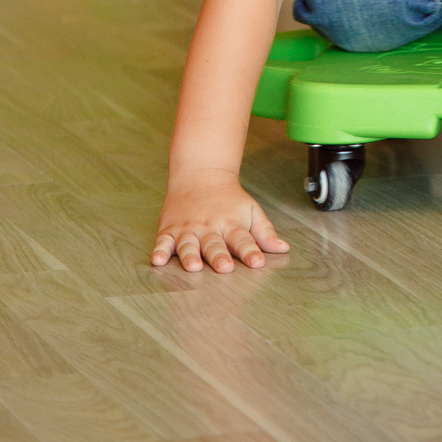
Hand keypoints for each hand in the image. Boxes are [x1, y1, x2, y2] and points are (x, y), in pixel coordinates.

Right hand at [152, 169, 290, 273]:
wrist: (200, 173)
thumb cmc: (229, 198)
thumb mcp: (250, 210)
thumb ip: (264, 232)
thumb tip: (283, 249)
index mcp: (231, 223)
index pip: (243, 239)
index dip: (251, 252)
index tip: (257, 262)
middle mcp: (209, 227)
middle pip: (214, 244)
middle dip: (219, 257)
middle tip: (225, 268)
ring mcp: (188, 228)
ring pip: (188, 244)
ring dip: (190, 256)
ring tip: (193, 267)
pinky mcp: (170, 229)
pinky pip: (163, 241)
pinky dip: (159, 251)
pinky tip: (158, 260)